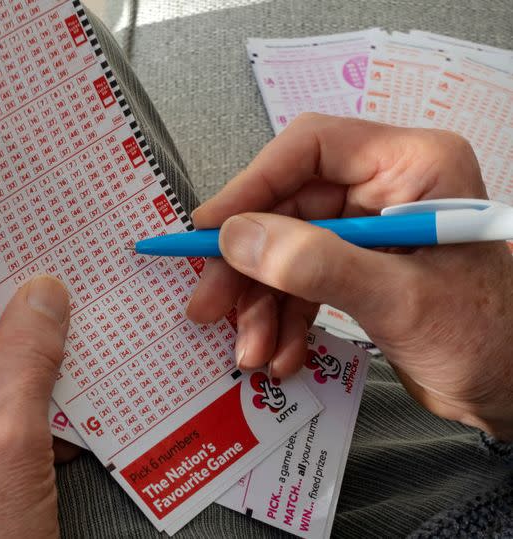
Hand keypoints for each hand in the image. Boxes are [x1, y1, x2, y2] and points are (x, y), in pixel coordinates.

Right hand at [187, 113, 512, 439]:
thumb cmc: (487, 340)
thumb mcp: (398, 300)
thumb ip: (316, 265)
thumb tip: (237, 237)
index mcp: (411, 165)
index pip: (309, 149)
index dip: (252, 186)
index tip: (209, 230)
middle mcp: (386, 187)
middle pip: (287, 207)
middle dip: (249, 267)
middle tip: (210, 305)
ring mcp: (368, 230)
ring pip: (286, 251)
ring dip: (262, 304)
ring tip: (251, 352)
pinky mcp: (358, 268)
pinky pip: (301, 282)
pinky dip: (283, 319)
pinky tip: (280, 354)